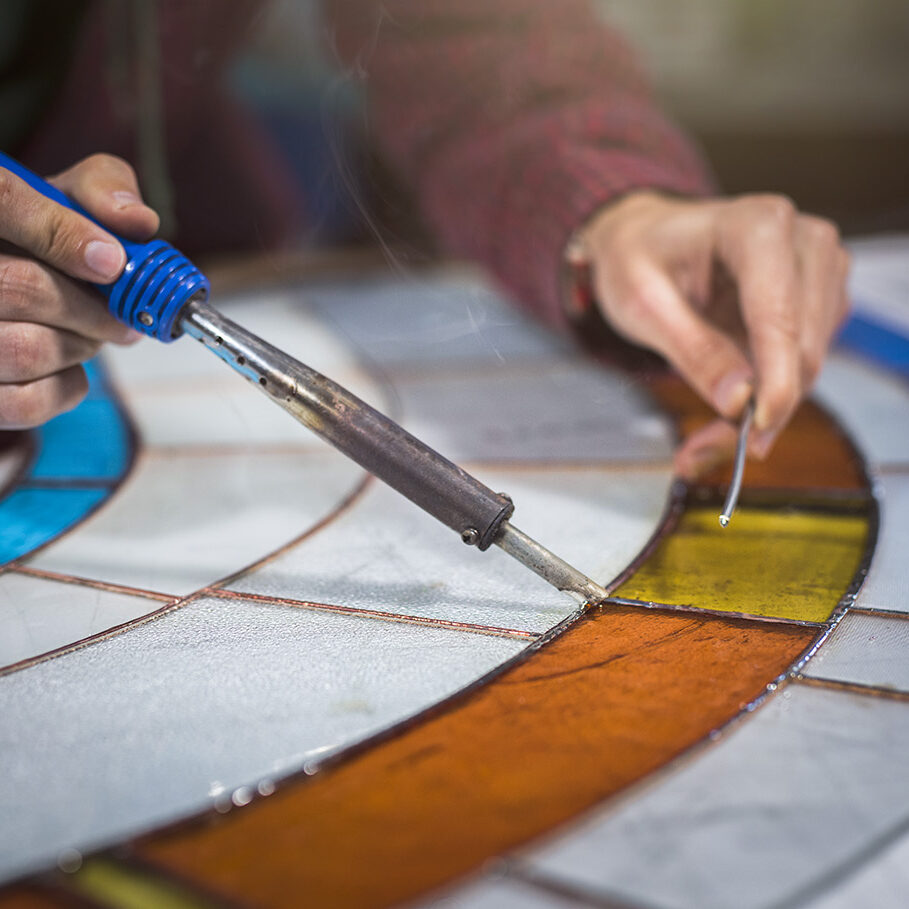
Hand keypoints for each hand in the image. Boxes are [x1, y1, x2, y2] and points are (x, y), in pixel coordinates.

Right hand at [0, 153, 158, 427]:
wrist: (12, 297)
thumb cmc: (40, 243)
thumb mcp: (65, 199)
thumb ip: (102, 192)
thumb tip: (138, 221)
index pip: (2, 200)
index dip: (60, 233)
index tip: (113, 262)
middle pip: (21, 287)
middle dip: (93, 308)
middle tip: (122, 317)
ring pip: (25, 349)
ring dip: (83, 347)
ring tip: (88, 335)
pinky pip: (27, 401)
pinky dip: (68, 387)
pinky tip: (68, 366)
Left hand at [567, 191, 849, 476]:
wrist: (646, 238)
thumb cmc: (638, 257)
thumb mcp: (643, 302)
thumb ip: (692, 349)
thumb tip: (738, 400)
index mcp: (758, 226)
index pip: (779, 316)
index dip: (774, 382)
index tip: (755, 433)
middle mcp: (802, 241)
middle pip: (801, 348)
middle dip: (760, 411)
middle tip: (704, 454)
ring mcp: (818, 268)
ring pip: (808, 364)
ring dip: (764, 413)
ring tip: (705, 442)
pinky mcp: (818, 298)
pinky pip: (803, 362)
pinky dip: (770, 398)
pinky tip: (729, 413)